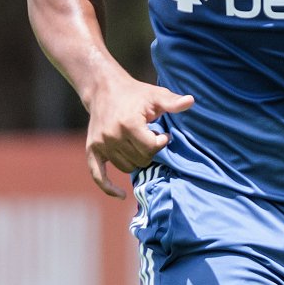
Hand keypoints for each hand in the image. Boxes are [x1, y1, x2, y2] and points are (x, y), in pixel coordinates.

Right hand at [84, 78, 192, 198]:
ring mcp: (101, 144)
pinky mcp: (92, 150)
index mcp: (128, 123)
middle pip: (141, 159)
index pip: (151, 147)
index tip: (162, 134)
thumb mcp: (156, 95)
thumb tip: (191, 101)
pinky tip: (122, 195)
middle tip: (151, 138)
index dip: (161, 142)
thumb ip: (172, 102)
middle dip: (150, 151)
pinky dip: (109, 188)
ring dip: (136, 160)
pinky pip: (99, 175)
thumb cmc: (135, 93)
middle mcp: (113, 136)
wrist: (104, 89)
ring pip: (126, 167)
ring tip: (139, 144)